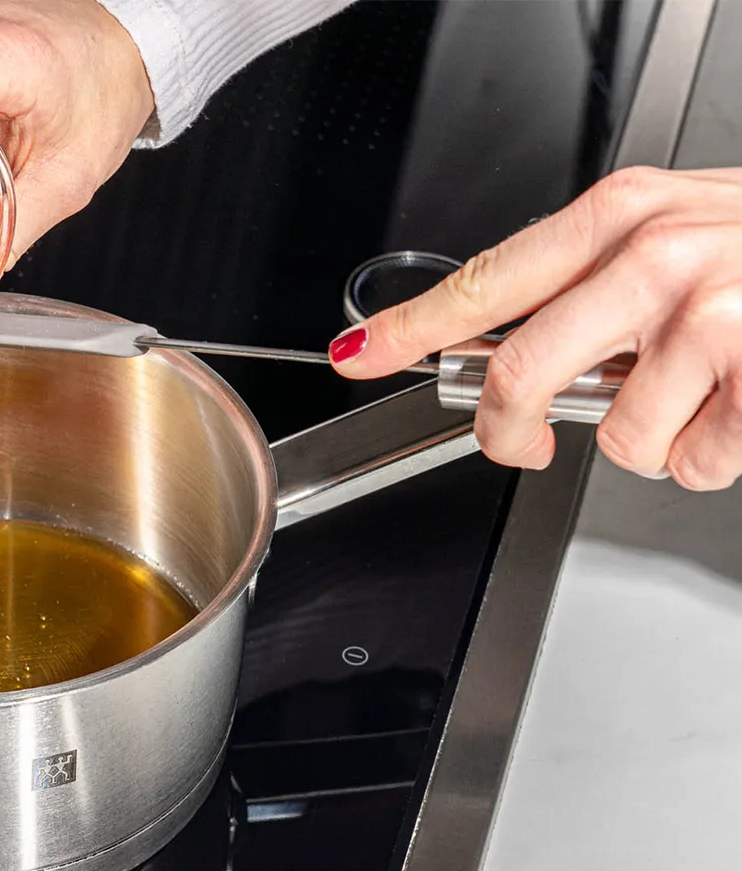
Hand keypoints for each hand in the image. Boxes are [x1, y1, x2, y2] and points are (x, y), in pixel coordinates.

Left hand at [328, 166, 741, 490]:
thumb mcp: (680, 240)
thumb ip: (595, 293)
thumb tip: (521, 361)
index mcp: (622, 214)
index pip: (486, 280)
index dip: (410, 329)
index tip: (359, 354)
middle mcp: (656, 252)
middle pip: (518, 374)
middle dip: (510, 432)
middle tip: (525, 442)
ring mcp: (709, 307)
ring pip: (620, 436)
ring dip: (659, 439)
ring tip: (708, 392)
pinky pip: (693, 460)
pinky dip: (716, 454)